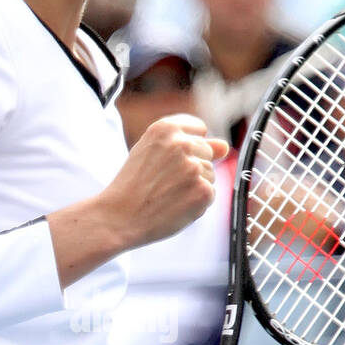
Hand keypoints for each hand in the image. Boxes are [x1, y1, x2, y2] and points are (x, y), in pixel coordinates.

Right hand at [100, 116, 228, 250]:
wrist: (119, 217)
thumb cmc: (133, 186)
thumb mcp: (153, 154)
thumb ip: (190, 144)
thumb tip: (225, 147)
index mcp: (166, 128)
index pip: (199, 129)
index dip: (187, 148)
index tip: (169, 162)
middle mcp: (182, 144)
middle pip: (207, 153)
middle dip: (191, 168)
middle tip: (162, 182)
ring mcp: (194, 167)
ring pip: (210, 175)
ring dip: (194, 186)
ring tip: (166, 195)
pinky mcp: (203, 190)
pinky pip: (210, 194)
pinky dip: (196, 204)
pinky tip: (175, 206)